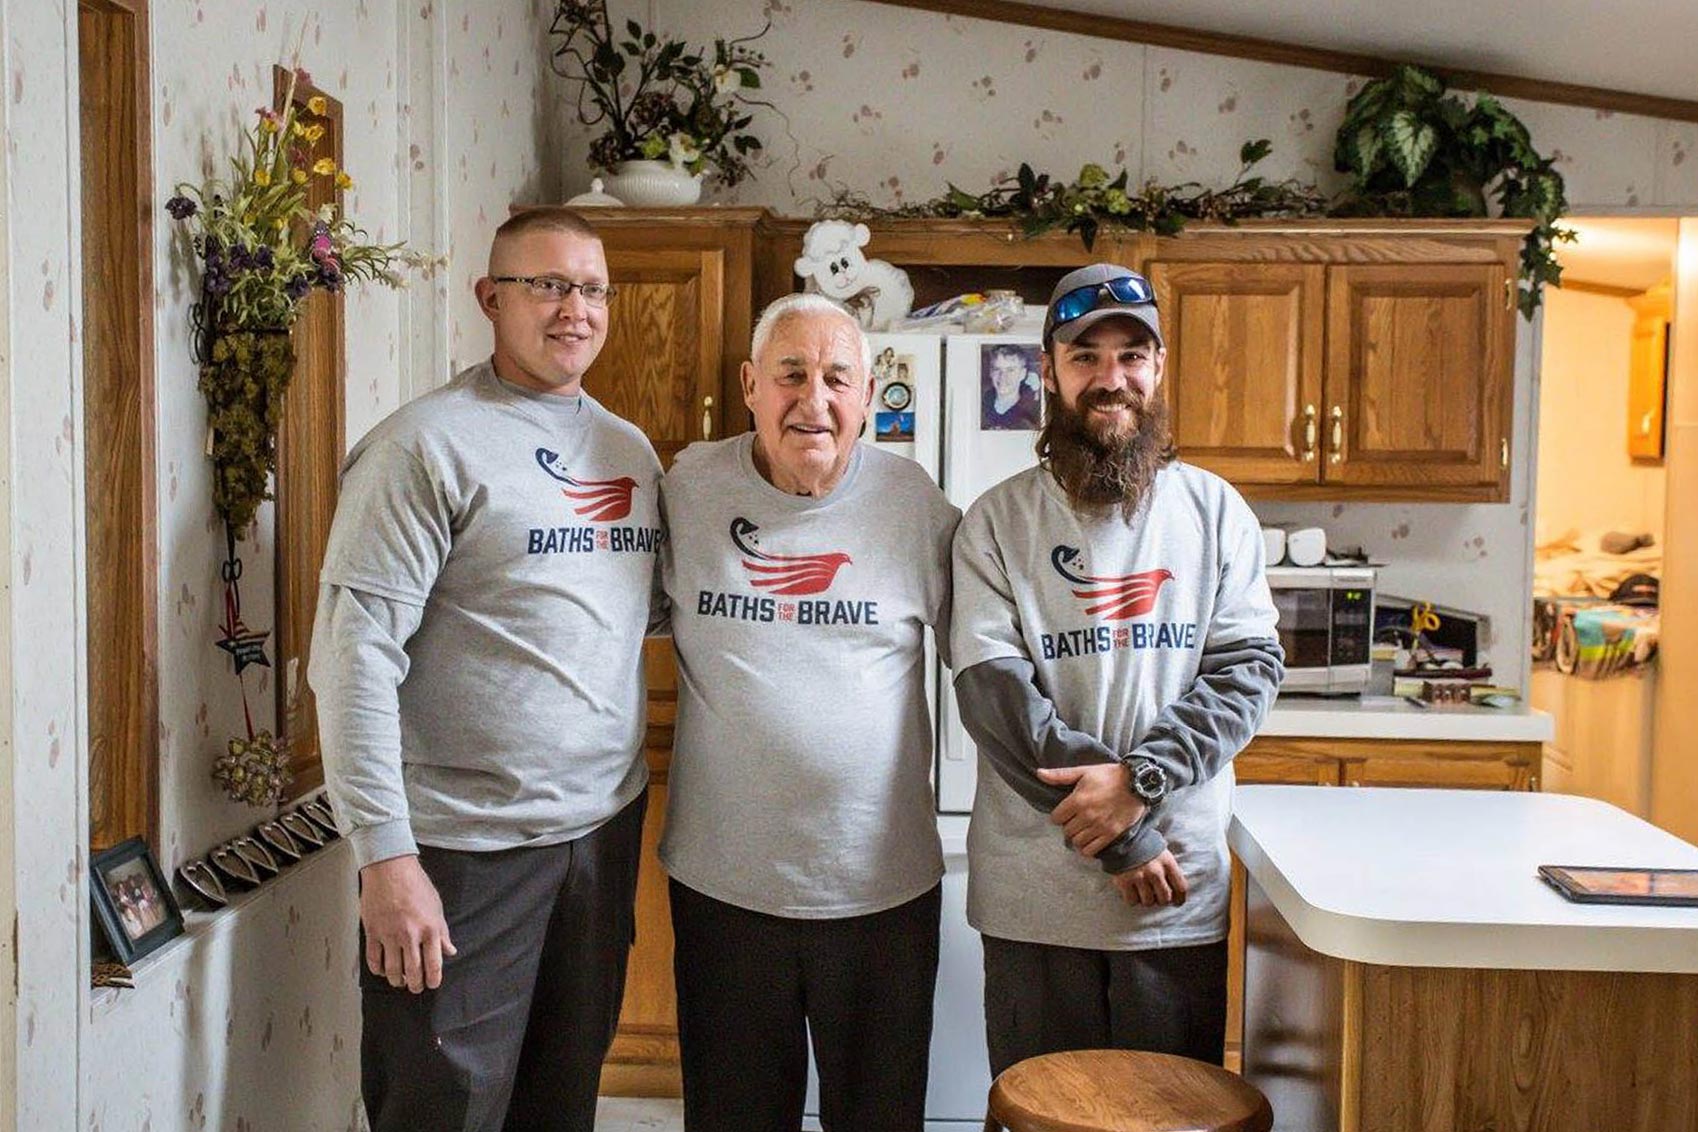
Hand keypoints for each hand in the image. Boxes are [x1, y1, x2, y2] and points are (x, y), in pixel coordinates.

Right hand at [360, 855, 456, 992]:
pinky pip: (374, 959)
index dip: (433, 979)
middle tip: (415, 988)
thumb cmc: (416, 885)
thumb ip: (442, 932)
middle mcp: (410, 935)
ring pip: (392, 970)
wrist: (391, 868)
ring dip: (397, 980)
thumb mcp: (436, 907)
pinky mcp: (372, 932)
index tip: (432, 985)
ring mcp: (389, 935)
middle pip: (413, 971)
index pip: (434, 964)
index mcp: (429, 929)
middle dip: (415, 985)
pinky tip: (382, 971)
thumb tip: (449, 951)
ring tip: (399, 982)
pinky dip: (378, 969)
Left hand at [1036, 763, 1146, 857]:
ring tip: (1083, 829)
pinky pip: (1091, 850)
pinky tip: (1090, 840)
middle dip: (1069, 826)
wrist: (1138, 783)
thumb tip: (1039, 773)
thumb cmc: (1109, 775)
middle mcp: (1087, 815)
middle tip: (1076, 820)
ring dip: (1078, 837)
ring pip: (1077, 842)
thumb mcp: (1084, 771)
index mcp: (1077, 800)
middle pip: (1066, 831)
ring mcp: (1099, 826)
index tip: (1065, 812)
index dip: (1059, 815)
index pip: (1056, 818)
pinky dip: (1087, 848)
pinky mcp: (1111, 834)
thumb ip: (1060, 775)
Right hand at [1111, 850, 1187, 906]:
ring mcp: (1140, 877)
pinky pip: (1132, 901)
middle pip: (1165, 898)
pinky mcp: (1125, 882)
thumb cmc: (1143, 845)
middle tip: (1155, 895)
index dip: (1180, 899)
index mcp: (1167, 863)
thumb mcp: (1161, 852)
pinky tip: (1131, 891)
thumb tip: (1174, 889)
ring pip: (1148, 902)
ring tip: (1142, 892)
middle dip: (1161, 900)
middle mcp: (1155, 871)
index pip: (1181, 887)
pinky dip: (1132, 899)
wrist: (1120, 837)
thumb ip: (1169, 869)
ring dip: (1146, 899)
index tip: (1176, 902)